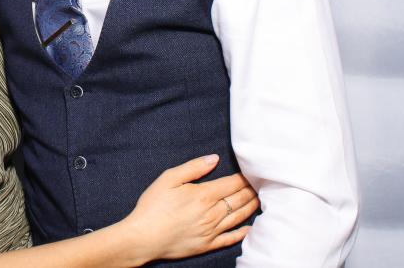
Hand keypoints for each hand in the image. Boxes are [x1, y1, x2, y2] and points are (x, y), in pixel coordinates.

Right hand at [119, 155, 257, 262]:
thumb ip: (193, 167)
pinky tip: (250, 228)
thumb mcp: (168, 179)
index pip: (232, 184)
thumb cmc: (153, 206)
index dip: (244, 177)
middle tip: (260, 184)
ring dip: (251, 207)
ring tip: (259, 200)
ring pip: (239, 217)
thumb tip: (214, 158)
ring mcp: (212, 231)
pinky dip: (243, 233)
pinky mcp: (208, 245)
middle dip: (251, 190)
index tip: (252, 172)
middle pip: (239, 199)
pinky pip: (231, 238)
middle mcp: (212, 213)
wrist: (143, 238)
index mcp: (204, 195)